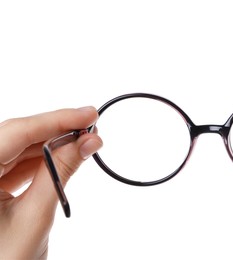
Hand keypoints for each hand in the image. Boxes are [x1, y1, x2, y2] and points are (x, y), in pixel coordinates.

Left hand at [0, 107, 102, 258]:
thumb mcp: (36, 216)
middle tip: (91, 125)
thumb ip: (60, 173)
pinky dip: (44, 159)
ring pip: (19, 148)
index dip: (55, 120)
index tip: (88, 114)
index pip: (14, 134)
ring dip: (54, 144)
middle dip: (57, 130)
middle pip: (16, 137)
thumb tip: (86, 142)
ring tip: (85, 142)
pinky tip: (67, 155)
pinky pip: (18, 163)